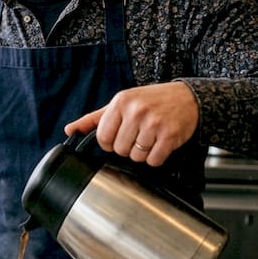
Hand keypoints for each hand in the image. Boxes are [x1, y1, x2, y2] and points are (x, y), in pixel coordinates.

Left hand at [63, 82, 198, 165]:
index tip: (119, 136)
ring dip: (143, 153)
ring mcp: (154, 123)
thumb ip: (95, 118)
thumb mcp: (122, 103)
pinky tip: (161, 143)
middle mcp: (136, 111)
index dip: (110, 143)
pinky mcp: (169, 135)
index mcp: (121, 102)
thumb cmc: (152, 101)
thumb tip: (70, 130)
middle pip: (119, 150)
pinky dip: (156, 157)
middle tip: (139, 135)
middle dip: (128, 148)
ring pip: (136, 157)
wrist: (188, 98)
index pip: (102, 137)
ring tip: (151, 138)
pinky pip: (154, 160)